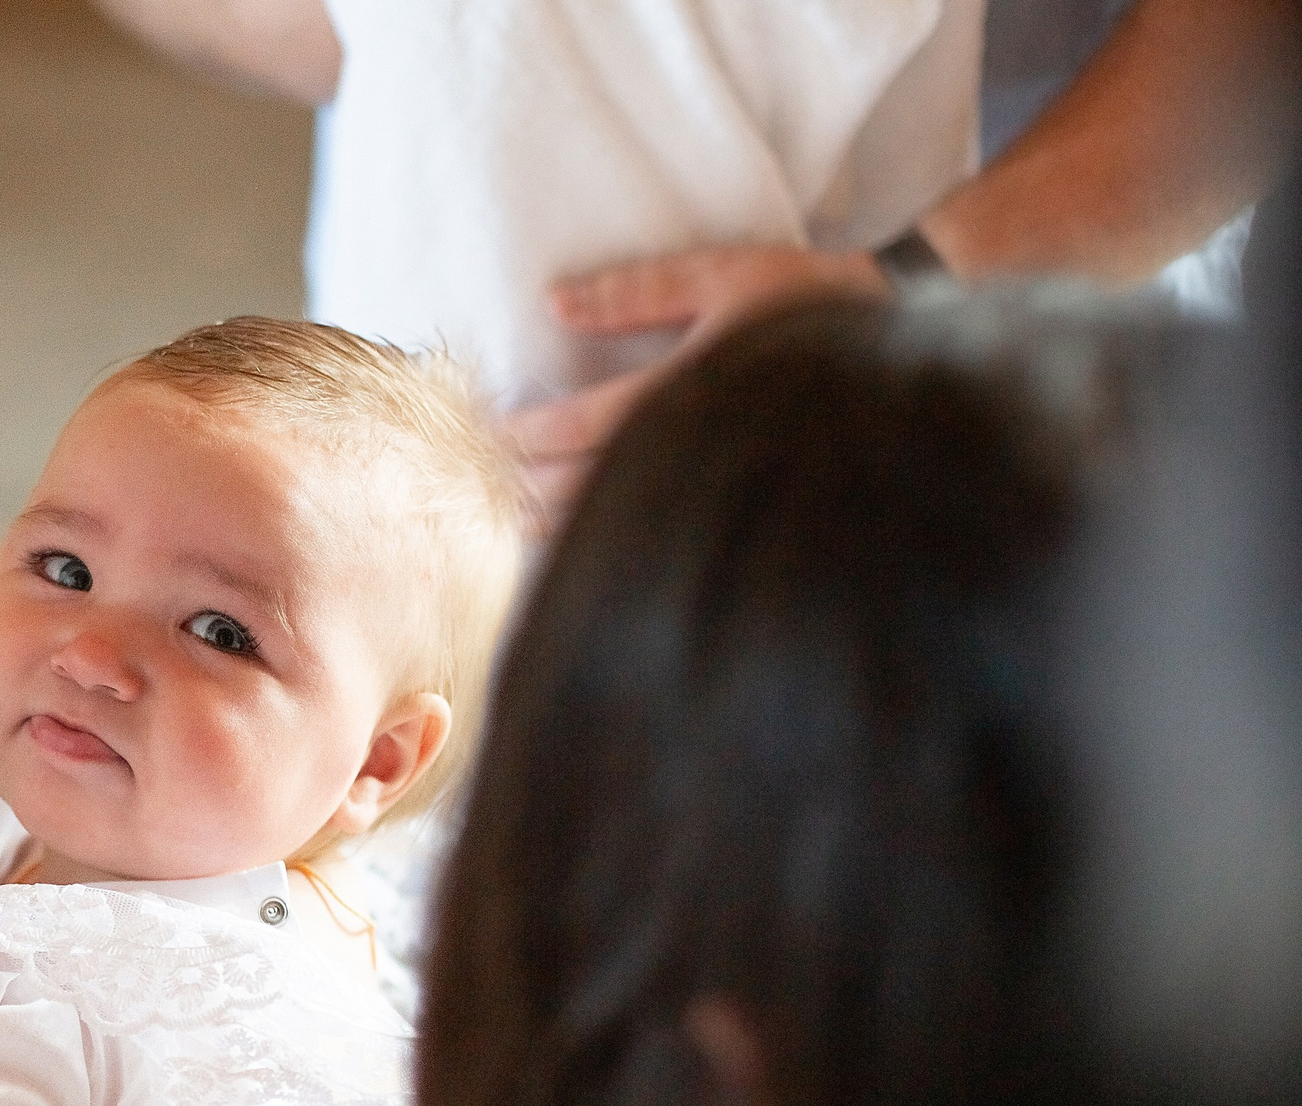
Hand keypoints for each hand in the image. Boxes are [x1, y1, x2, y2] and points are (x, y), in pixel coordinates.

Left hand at [509, 244, 888, 518]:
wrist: (906, 345)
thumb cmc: (810, 302)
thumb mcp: (724, 276)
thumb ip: (637, 291)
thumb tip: (553, 303)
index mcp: (694, 389)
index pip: (591, 426)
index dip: (532, 435)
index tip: (491, 435)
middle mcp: (702, 446)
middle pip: (595, 483)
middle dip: (532, 485)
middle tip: (482, 485)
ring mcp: (720, 481)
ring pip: (626, 517)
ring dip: (564, 521)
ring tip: (514, 520)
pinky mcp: (739, 505)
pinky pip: (664, 531)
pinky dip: (615, 537)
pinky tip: (582, 546)